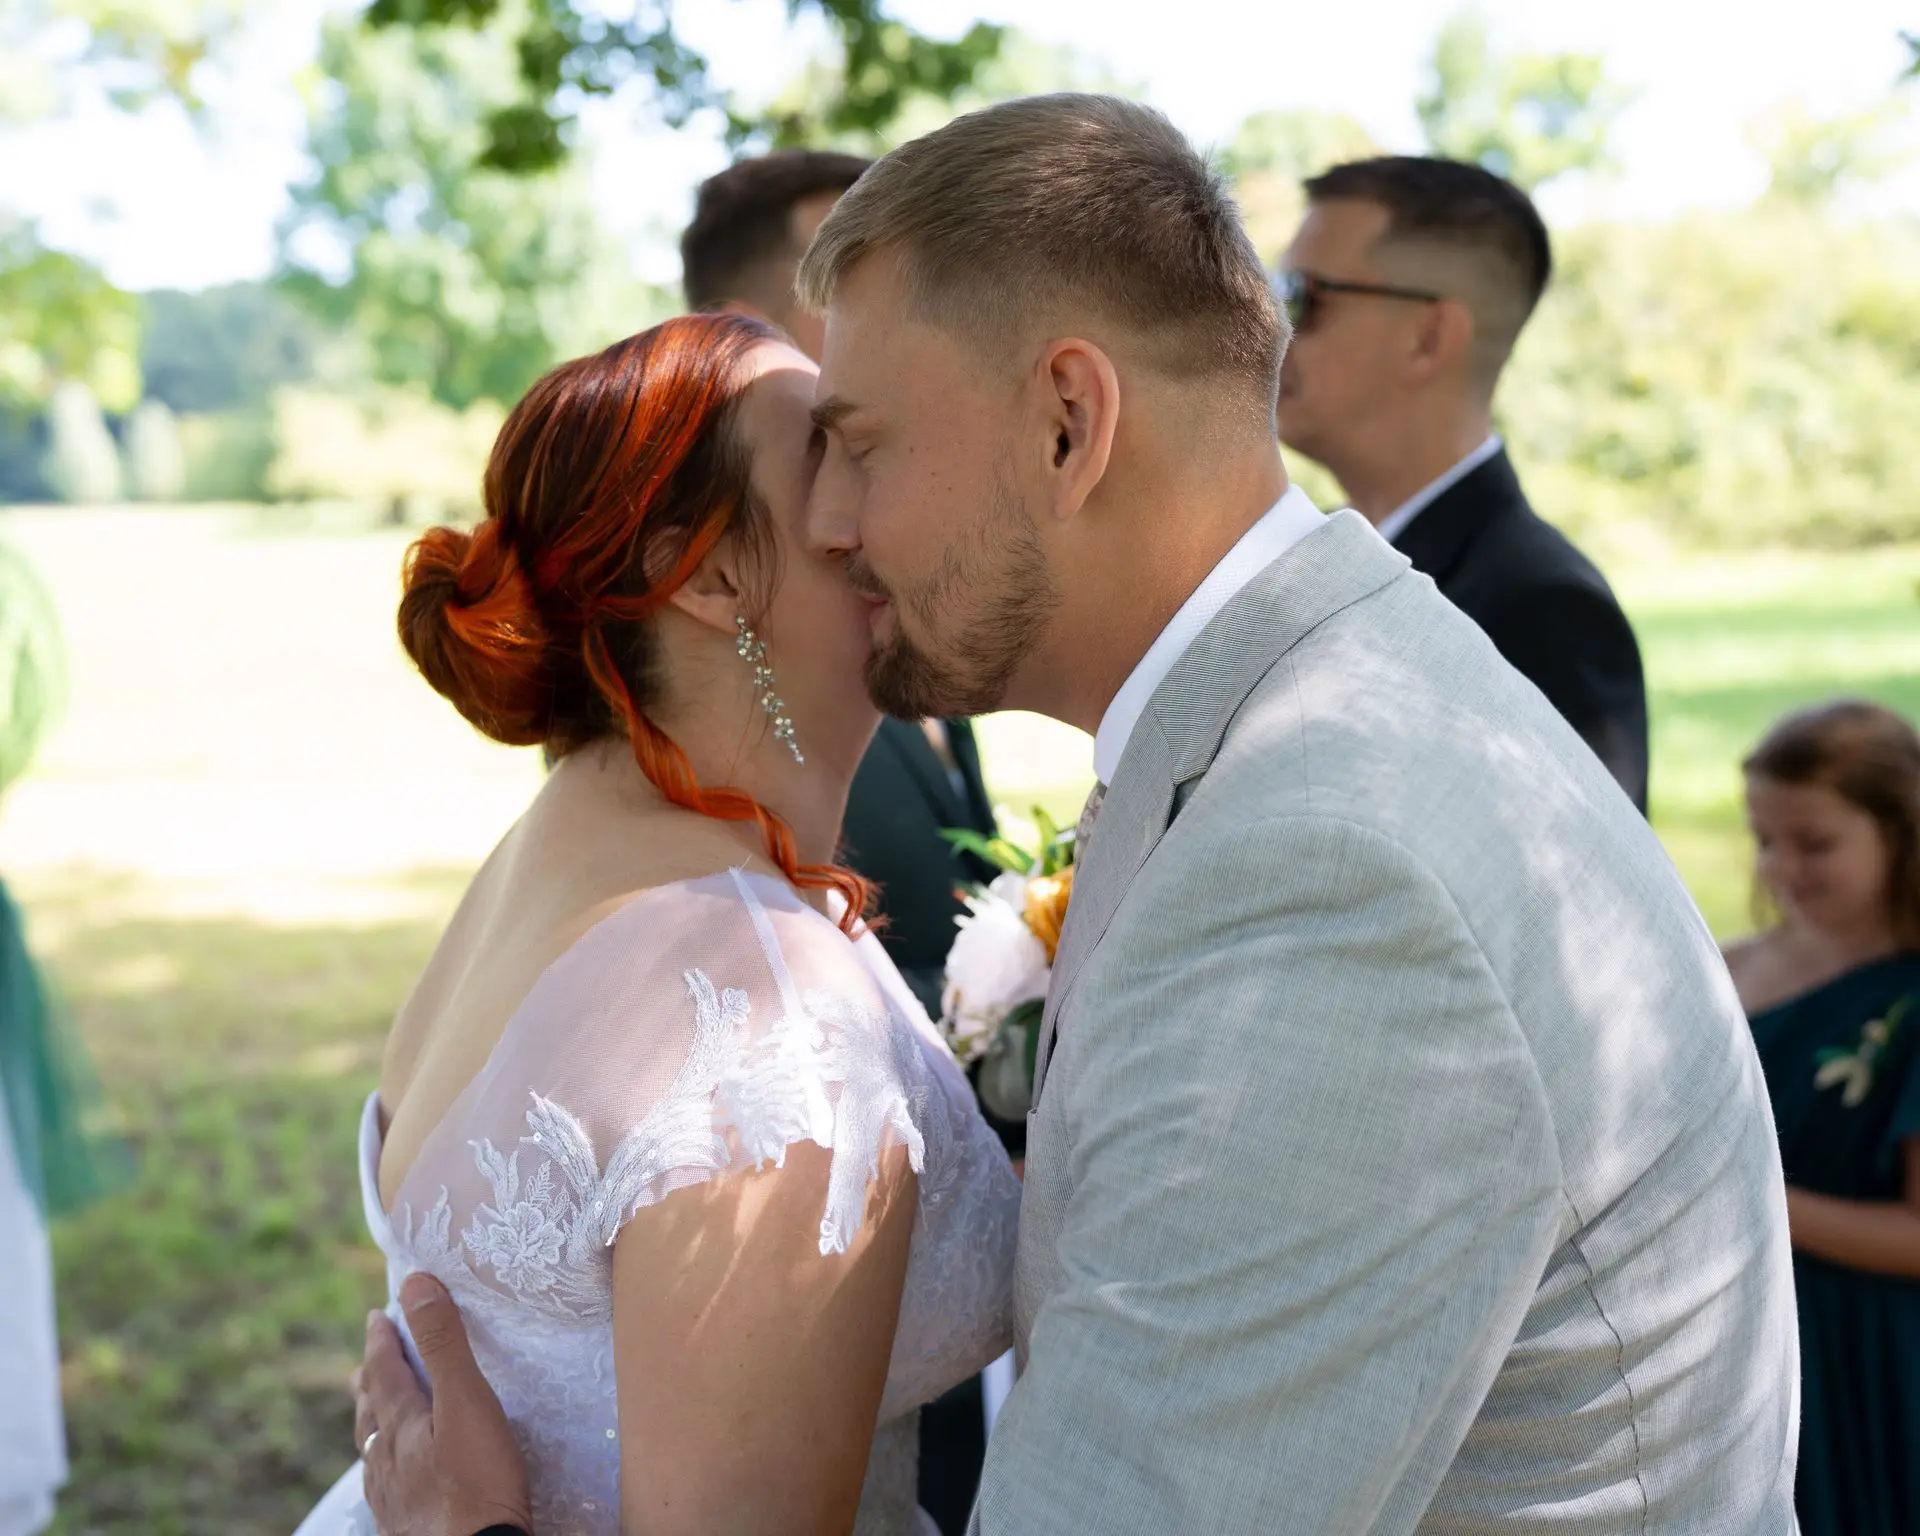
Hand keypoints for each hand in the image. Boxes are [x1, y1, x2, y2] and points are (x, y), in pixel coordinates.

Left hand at [352, 1273, 534, 1535]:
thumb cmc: (476, 1482)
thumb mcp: (466, 1401)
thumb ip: (443, 1343)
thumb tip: (416, 1284)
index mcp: (401, 1424)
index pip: (385, 1371)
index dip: (381, 1340)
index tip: (375, 1316)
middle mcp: (388, 1459)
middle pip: (371, 1412)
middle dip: (370, 1382)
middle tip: (362, 1365)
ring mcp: (393, 1497)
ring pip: (374, 1452)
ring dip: (372, 1425)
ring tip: (371, 1417)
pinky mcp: (406, 1526)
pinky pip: (385, 1487)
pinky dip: (385, 1468)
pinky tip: (394, 1479)